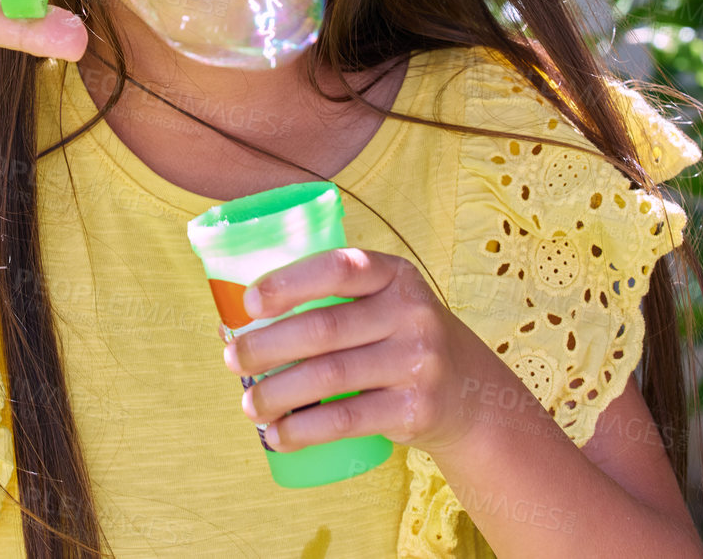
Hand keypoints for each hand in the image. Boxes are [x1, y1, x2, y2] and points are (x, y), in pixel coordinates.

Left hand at [221, 247, 486, 455]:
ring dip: (276, 393)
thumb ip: (334, 301)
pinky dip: (303, 429)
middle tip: (232, 359)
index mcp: (396, 275)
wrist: (471, 392)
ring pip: (329, 377)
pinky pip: (347, 419)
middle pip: (323, 328)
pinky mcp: (417, 409)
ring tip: (249, 403)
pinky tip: (278, 434)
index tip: (248, 303)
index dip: (288, 282)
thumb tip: (241, 322)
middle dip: (266, 346)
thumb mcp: (385, 303)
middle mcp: (412, 313)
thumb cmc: (400, 339)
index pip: (338, 268)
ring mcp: (419, 362)